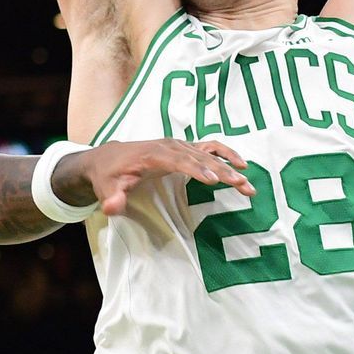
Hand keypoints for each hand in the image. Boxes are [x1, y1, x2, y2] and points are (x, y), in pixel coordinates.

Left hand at [61, 139, 253, 216]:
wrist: (107, 157)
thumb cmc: (108, 175)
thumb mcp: (106, 188)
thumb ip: (111, 199)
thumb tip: (113, 208)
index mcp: (151, 154)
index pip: (177, 160)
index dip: (196, 169)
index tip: (214, 180)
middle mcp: (168, 145)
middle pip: (199, 157)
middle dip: (221, 170)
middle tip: (242, 185)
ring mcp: (178, 145)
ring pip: (208, 153)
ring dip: (229, 166)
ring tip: (247, 182)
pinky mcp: (184, 148)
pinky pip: (208, 148)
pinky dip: (225, 153)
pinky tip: (241, 164)